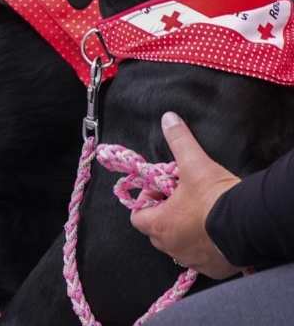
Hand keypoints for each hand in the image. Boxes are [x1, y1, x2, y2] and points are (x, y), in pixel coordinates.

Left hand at [130, 112, 243, 278]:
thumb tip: (169, 119)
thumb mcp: (194, 164)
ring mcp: (193, 260)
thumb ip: (179, 140)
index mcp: (159, 225)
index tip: (161, 190)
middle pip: (157, 231)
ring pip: (179, 245)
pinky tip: (215, 230)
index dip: (147, 201)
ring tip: (200, 213)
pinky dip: (204, 246)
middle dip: (166, 214)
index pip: (138, 217)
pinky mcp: (214, 269)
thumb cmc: (215, 198)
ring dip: (184, 231)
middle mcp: (172, 247)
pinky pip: (201, 258)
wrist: (251, 225)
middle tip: (182, 198)